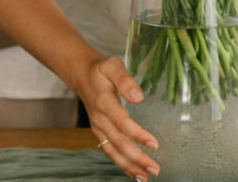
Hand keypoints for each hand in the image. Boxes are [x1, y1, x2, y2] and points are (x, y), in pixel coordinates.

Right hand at [78, 55, 160, 181]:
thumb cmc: (101, 70)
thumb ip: (125, 80)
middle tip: (154, 168)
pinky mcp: (100, 133)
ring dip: (129, 166)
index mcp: (103, 102)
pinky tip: (135, 173)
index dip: (137, 134)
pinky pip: (110, 152)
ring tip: (146, 176)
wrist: (82, 76)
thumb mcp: (112, 66)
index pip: (121, 122)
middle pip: (118, 142)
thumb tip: (139, 96)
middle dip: (136, 158)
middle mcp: (99, 119)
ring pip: (113, 151)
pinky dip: (122, 164)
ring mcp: (98, 128)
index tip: (154, 144)